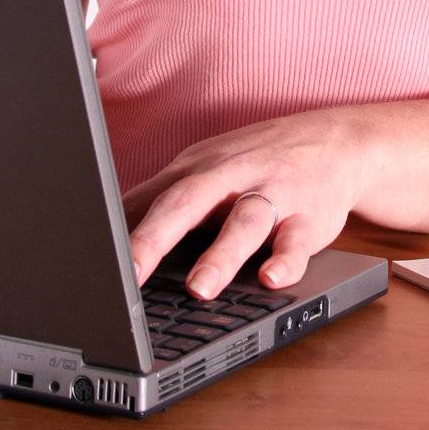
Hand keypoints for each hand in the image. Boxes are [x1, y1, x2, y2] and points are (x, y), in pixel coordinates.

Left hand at [122, 106, 376, 299]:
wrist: (337, 141)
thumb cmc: (258, 161)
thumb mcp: (205, 170)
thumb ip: (159, 198)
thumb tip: (101, 230)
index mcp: (199, 169)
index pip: (151, 198)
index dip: (119, 230)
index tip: (90, 261)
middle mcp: (232, 177)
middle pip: (188, 201)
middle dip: (156, 237)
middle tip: (128, 273)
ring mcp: (273, 194)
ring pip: (244, 222)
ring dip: (222, 254)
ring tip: (200, 288)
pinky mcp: (311, 216)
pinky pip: (298, 240)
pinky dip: (287, 260)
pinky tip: (272, 278)